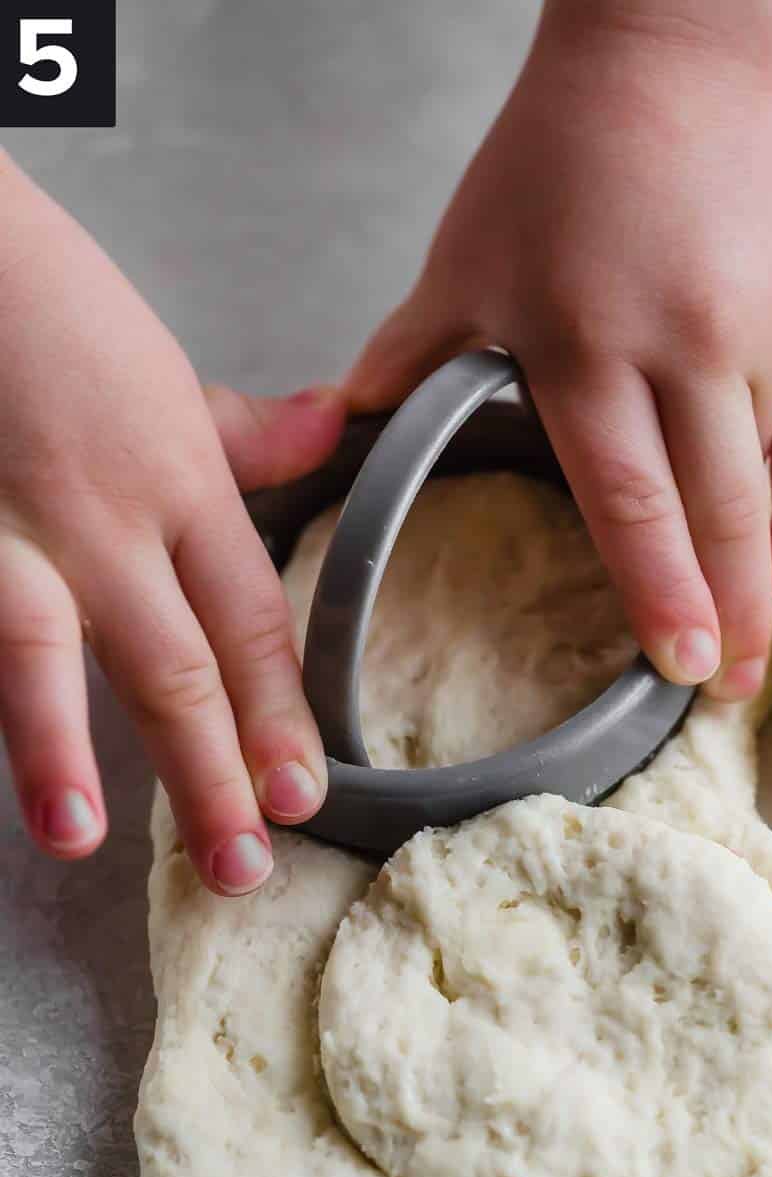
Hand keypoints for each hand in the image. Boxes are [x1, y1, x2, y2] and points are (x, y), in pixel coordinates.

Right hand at [0, 154, 346, 893]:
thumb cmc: (50, 307)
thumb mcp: (165, 369)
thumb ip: (246, 433)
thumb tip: (333, 428)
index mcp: (177, 485)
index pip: (249, 622)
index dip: (279, 715)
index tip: (304, 793)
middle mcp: (100, 519)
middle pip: (171, 663)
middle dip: (209, 773)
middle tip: (241, 867)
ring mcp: (2, 529)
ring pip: (42, 652)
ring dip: (59, 751)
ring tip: (81, 838)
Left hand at [346, 0, 771, 700]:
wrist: (680, 60)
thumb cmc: (561, 161)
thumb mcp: (469, 255)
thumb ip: (415, 353)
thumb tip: (345, 426)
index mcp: (586, 342)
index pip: (627, 498)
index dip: (654, 590)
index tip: (670, 665)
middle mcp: (684, 344)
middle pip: (712, 511)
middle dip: (720, 615)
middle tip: (722, 693)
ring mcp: (764, 332)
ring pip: (771, 484)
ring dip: (765, 580)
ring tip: (757, 652)